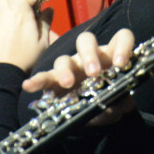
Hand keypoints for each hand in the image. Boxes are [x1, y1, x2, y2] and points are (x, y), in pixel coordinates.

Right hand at [22, 29, 137, 125]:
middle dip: (90, 54)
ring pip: (64, 59)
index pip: (121, 38)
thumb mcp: (117, 104)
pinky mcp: (54, 81)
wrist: (90, 116)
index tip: (121, 63)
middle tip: (94, 72)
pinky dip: (37, 80)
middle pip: (86, 41)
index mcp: (110, 56)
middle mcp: (89, 57)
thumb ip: (121, 102)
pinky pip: (44, 77)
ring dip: (65, 70)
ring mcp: (70, 67)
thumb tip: (124, 103)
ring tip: (68, 82)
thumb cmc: (107, 101)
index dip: (123, 46)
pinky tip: (29, 86)